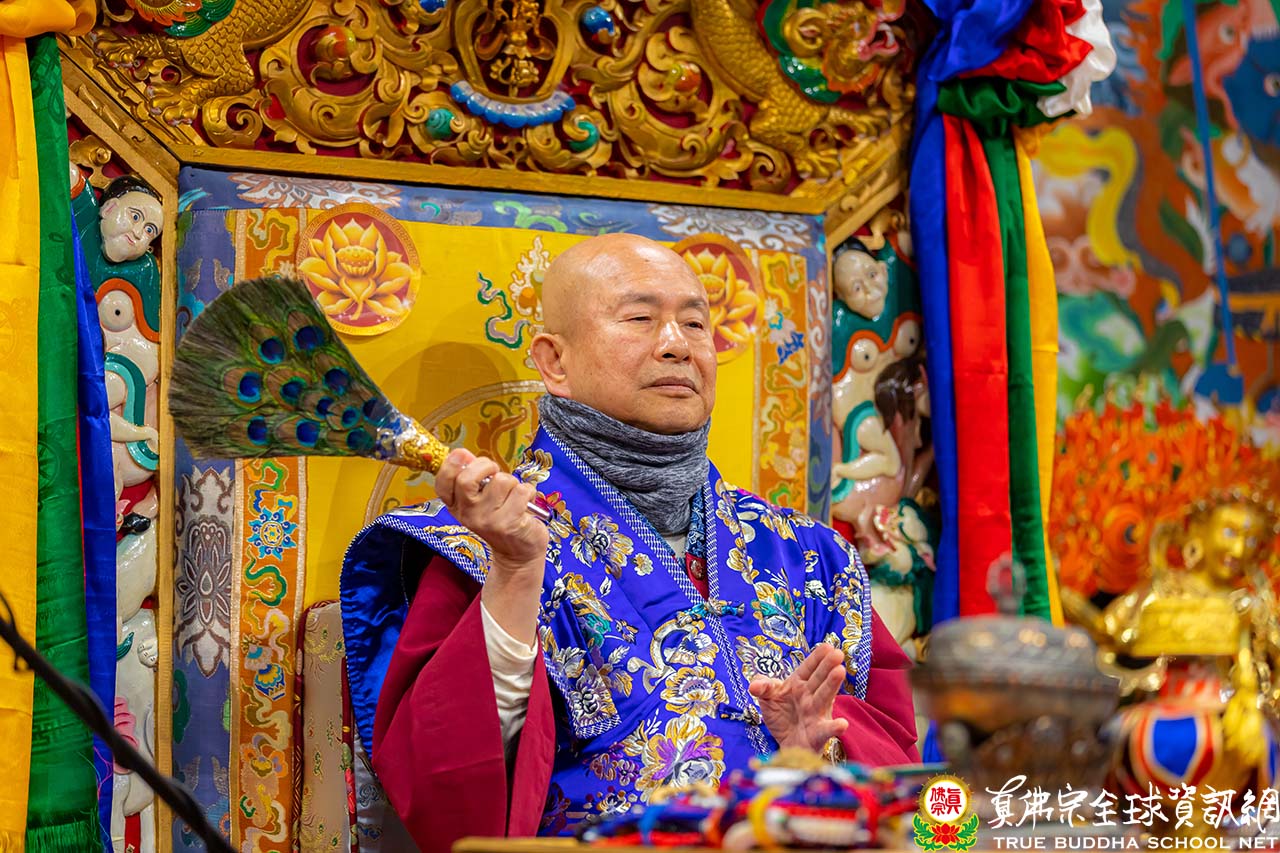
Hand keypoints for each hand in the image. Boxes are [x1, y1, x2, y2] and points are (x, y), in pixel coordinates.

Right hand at [435, 448, 548, 571]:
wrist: (518, 553)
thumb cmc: (501, 517)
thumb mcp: (481, 499)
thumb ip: (472, 477)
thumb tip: (463, 454)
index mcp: (457, 506)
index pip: (442, 481)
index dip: (452, 463)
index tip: (465, 457)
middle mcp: (468, 514)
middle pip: (466, 478)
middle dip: (486, 466)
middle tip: (495, 473)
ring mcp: (487, 521)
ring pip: (501, 481)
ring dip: (513, 483)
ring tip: (513, 496)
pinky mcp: (508, 524)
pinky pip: (521, 491)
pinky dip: (528, 492)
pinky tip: (525, 504)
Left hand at [749, 643, 849, 752]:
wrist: (786, 742)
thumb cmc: (781, 716)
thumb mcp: (767, 697)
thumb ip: (763, 687)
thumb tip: (754, 685)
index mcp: (798, 684)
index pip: (808, 668)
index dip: (817, 657)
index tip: (827, 646)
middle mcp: (810, 696)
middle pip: (819, 678)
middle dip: (827, 666)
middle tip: (838, 653)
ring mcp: (816, 713)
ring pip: (824, 697)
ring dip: (832, 685)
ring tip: (840, 671)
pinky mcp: (818, 733)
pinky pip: (827, 730)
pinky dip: (835, 728)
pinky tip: (842, 725)